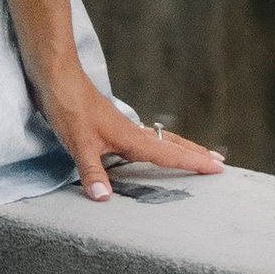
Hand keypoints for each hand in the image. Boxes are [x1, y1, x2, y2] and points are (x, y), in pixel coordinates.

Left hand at [35, 73, 222, 205]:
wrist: (55, 74)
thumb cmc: (68, 104)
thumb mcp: (78, 142)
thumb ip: (92, 171)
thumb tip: (104, 199)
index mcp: (130, 137)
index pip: (168, 154)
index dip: (193, 162)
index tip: (218, 168)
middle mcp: (130, 131)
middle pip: (171, 144)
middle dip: (194, 154)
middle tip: (219, 162)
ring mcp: (120, 126)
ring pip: (158, 139)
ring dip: (178, 148)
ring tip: (195, 155)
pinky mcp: (108, 124)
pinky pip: (142, 137)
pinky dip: (156, 144)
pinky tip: (150, 147)